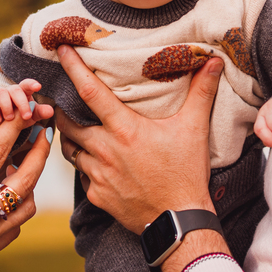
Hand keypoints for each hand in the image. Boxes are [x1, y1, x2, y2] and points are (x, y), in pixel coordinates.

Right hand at [0, 79, 53, 138]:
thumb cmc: (19, 118)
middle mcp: (10, 91)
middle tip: (26, 116)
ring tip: (10, 118)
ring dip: (7, 106)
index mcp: (23, 92)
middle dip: (21, 102)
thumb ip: (40, 112)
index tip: (38, 87)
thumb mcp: (31, 116)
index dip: (32, 84)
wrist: (1, 128)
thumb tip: (51, 111)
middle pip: (15, 89)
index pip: (27, 84)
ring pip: (0, 93)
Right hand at [0, 114, 50, 271]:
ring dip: (31, 184)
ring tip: (26, 168)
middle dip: (40, 153)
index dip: (11, 130)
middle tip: (46, 133)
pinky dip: (18, 210)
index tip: (22, 115)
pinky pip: (15, 228)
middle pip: (26, 179)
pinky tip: (8, 202)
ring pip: (27, 206)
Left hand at [54, 45, 220, 232]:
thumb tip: (213, 60)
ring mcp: (98, 175)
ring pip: (70, 149)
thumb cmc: (187, 173)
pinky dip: (84, 165)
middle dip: (60, 107)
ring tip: (75, 127)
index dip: (72, 67)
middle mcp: (105, 150)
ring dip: (70, 136)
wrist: (179, 221)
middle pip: (67, 121)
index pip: (90, 91)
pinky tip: (94, 161)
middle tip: (58, 96)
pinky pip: (81, 175)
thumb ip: (201, 92)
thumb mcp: (194, 129)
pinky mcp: (97, 196)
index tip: (59, 49)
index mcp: (125, 129)